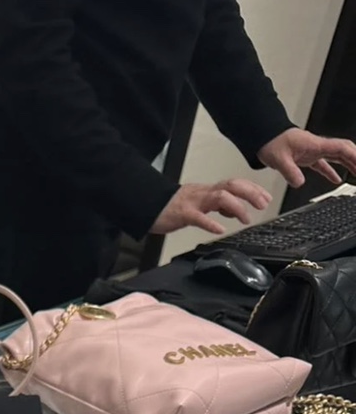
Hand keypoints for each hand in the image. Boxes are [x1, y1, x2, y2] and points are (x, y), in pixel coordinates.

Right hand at [150, 179, 272, 236]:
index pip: (235, 184)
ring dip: (237, 207)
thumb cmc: (170, 208)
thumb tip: (233, 210)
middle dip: (251, 193)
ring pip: (220, 198)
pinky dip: (211, 223)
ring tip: (245, 218)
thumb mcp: (198, 204)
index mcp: (208, 191)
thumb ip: (216, 205)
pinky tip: (220, 229)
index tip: (266, 197)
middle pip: (232, 186)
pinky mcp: (182, 214)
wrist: (147, 206)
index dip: (253, 189)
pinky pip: (199, 217)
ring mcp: (193, 202)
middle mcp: (204, 193)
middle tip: (263, 205)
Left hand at [258, 128, 355, 188]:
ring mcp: (314, 152)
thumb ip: (289, 171)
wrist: (264, 137)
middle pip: (344, 151)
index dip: (353, 155)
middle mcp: (318, 147)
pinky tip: (336, 180)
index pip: (341, 148)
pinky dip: (331, 172)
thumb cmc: (272, 142)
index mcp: (315, 144)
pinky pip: (324, 164)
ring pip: (337, 157)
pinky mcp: (307, 157)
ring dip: (348, 165)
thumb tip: (299, 183)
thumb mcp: (279, 159)